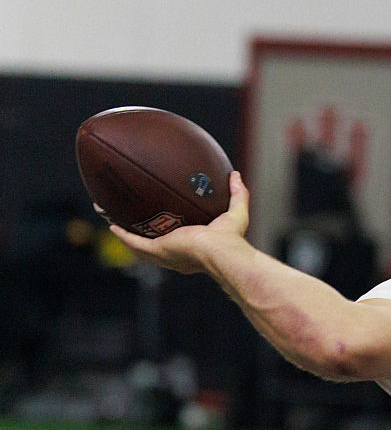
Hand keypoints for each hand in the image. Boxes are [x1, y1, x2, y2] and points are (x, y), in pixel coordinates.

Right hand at [108, 171, 250, 273]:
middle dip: (142, 237)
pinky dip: (124, 235)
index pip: (178, 242)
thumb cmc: (231, 238)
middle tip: (134, 222)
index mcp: (192, 249)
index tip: (164, 223)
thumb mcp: (236, 212)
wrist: (221, 250)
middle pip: (153, 246)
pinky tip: (113, 226)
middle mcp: (176, 255)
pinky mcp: (157, 250)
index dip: (169, 234)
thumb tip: (235, 175)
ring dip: (126, 235)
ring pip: (139, 246)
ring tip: (116, 222)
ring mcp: (165, 255)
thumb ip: (238, 194)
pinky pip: (135, 243)